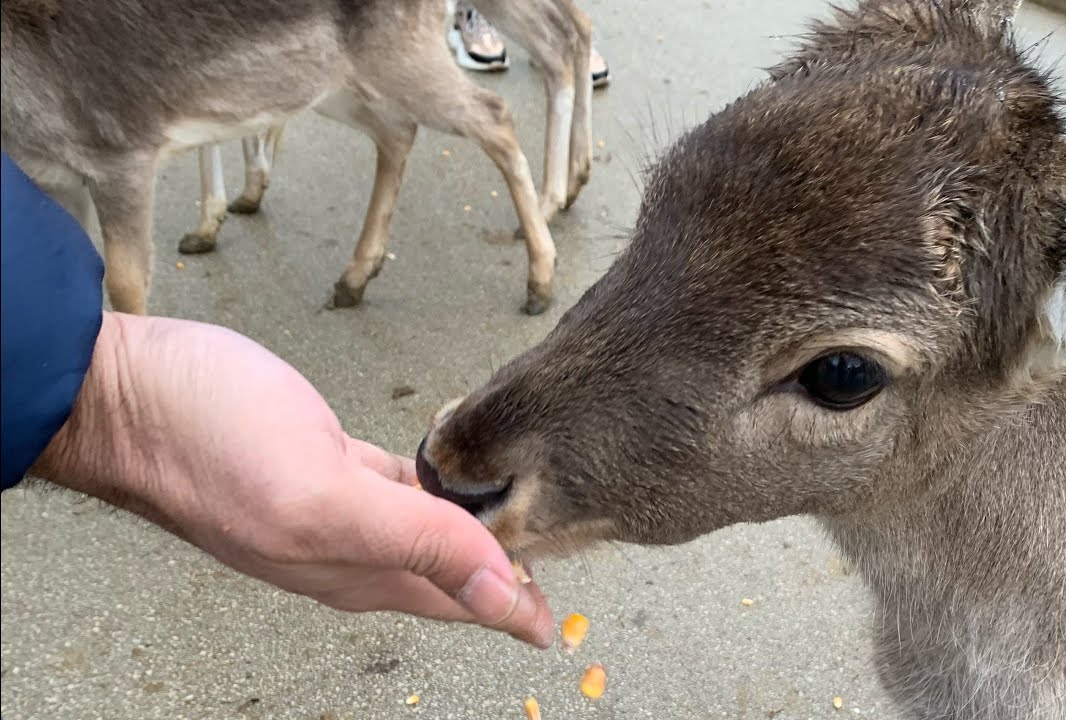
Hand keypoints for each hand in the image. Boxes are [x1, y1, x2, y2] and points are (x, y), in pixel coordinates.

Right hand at [32, 312, 554, 647]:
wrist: (124, 395)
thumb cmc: (202, 445)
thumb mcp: (321, 496)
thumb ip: (416, 541)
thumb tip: (496, 588)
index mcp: (358, 567)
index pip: (460, 600)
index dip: (513, 608)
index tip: (558, 620)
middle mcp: (350, 547)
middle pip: (449, 570)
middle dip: (501, 576)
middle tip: (555, 571)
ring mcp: (334, 506)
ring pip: (426, 528)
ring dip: (473, 529)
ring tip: (518, 523)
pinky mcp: (321, 458)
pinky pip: (396, 484)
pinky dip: (433, 482)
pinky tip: (453, 470)